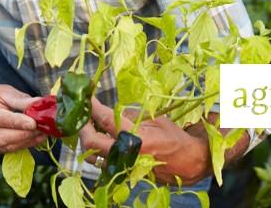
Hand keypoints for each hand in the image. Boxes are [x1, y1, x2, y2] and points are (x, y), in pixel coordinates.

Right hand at [0, 84, 46, 153]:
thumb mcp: (3, 91)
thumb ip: (21, 100)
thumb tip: (41, 105)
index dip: (16, 122)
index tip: (34, 122)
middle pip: (0, 137)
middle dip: (24, 134)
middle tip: (42, 128)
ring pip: (4, 147)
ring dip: (26, 142)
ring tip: (41, 133)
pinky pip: (5, 151)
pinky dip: (21, 145)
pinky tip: (32, 139)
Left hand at [79, 97, 209, 184]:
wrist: (188, 162)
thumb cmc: (174, 138)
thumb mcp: (154, 119)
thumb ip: (129, 115)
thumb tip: (109, 111)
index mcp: (137, 138)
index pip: (106, 119)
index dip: (92, 106)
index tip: (86, 96)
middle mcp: (127, 155)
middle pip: (90, 142)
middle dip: (82, 126)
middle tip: (82, 113)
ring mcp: (123, 168)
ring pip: (92, 155)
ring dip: (87, 139)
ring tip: (89, 125)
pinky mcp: (123, 174)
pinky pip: (101, 162)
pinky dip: (96, 149)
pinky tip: (100, 138)